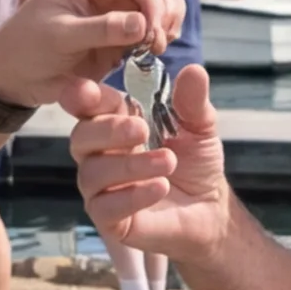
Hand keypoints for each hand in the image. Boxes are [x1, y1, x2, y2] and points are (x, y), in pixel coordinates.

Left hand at [0, 0, 179, 113]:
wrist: (13, 76)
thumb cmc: (26, 49)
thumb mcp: (60, 38)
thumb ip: (101, 30)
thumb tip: (143, 24)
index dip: (153, 1)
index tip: (154, 31)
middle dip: (165, 9)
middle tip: (158, 41)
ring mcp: (118, 7)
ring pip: (162, 1)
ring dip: (169, 21)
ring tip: (156, 47)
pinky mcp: (123, 32)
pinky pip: (155, 26)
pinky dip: (162, 36)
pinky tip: (152, 53)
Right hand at [77, 63, 243, 262]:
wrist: (210, 208)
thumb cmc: (195, 162)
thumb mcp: (200, 126)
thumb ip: (193, 101)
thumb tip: (194, 70)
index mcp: (115, 123)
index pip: (89, 106)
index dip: (84, 97)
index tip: (91, 93)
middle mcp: (100, 154)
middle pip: (80, 137)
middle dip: (108, 130)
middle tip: (142, 130)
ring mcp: (102, 188)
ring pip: (92, 173)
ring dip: (130, 165)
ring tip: (168, 162)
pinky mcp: (110, 220)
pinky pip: (104, 207)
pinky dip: (131, 196)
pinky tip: (159, 187)